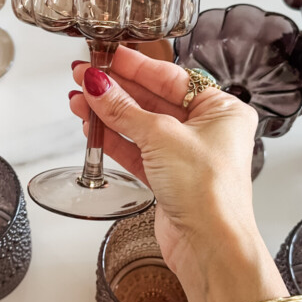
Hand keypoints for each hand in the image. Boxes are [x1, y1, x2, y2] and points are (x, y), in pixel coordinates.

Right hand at [70, 47, 275, 301]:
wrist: (210, 245)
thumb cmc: (210, 193)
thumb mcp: (161, 137)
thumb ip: (124, 109)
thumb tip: (98, 85)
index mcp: (221, 110)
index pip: (172, 78)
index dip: (137, 66)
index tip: (110, 56)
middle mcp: (208, 131)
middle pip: (154, 100)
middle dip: (117, 90)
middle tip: (85, 75)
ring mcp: (187, 156)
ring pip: (141, 127)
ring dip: (110, 114)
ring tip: (80, 100)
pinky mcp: (169, 179)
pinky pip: (137, 151)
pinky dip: (114, 140)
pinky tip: (93, 127)